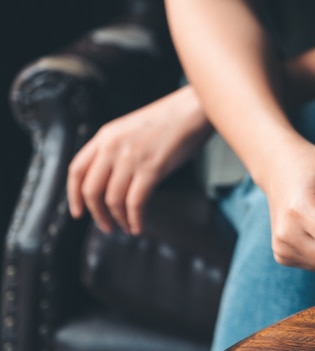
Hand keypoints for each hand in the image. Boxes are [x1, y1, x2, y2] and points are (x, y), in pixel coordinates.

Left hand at [67, 86, 210, 234]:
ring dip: (118, 220)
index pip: (76, 170)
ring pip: (113, 200)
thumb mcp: (132, 131)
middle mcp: (112, 147)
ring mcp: (131, 157)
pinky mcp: (151, 168)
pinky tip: (139, 226)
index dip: (73, 195)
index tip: (78, 212)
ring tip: (127, 228)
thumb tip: (115, 182)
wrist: (192, 110)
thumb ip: (118, 151)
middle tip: (106, 226)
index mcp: (105, 136)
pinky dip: (135, 219)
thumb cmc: (170, 121)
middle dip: (97, 215)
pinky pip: (135, 202)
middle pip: (91, 190)